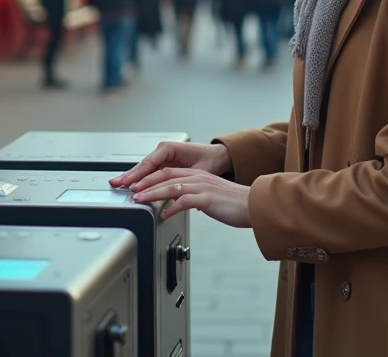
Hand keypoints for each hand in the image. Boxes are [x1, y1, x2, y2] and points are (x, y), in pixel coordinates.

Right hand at [109, 141, 231, 188]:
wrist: (216, 156)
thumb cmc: (209, 160)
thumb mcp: (198, 171)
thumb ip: (184, 180)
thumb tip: (177, 193)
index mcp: (170, 148)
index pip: (149, 163)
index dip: (138, 174)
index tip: (130, 183)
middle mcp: (163, 150)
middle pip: (142, 165)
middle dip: (129, 175)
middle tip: (116, 184)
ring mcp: (161, 157)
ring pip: (143, 168)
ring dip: (131, 177)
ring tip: (118, 184)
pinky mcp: (162, 163)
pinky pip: (148, 171)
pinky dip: (139, 178)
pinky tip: (130, 184)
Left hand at [132, 168, 250, 226]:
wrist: (255, 205)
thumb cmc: (236, 204)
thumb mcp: (211, 196)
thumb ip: (195, 197)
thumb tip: (179, 205)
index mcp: (199, 176)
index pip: (169, 172)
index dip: (151, 178)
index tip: (139, 186)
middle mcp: (198, 178)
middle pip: (165, 176)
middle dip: (146, 183)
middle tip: (132, 190)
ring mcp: (202, 187)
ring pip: (170, 187)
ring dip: (152, 193)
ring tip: (139, 200)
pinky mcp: (207, 198)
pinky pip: (184, 201)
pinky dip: (171, 207)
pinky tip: (163, 214)